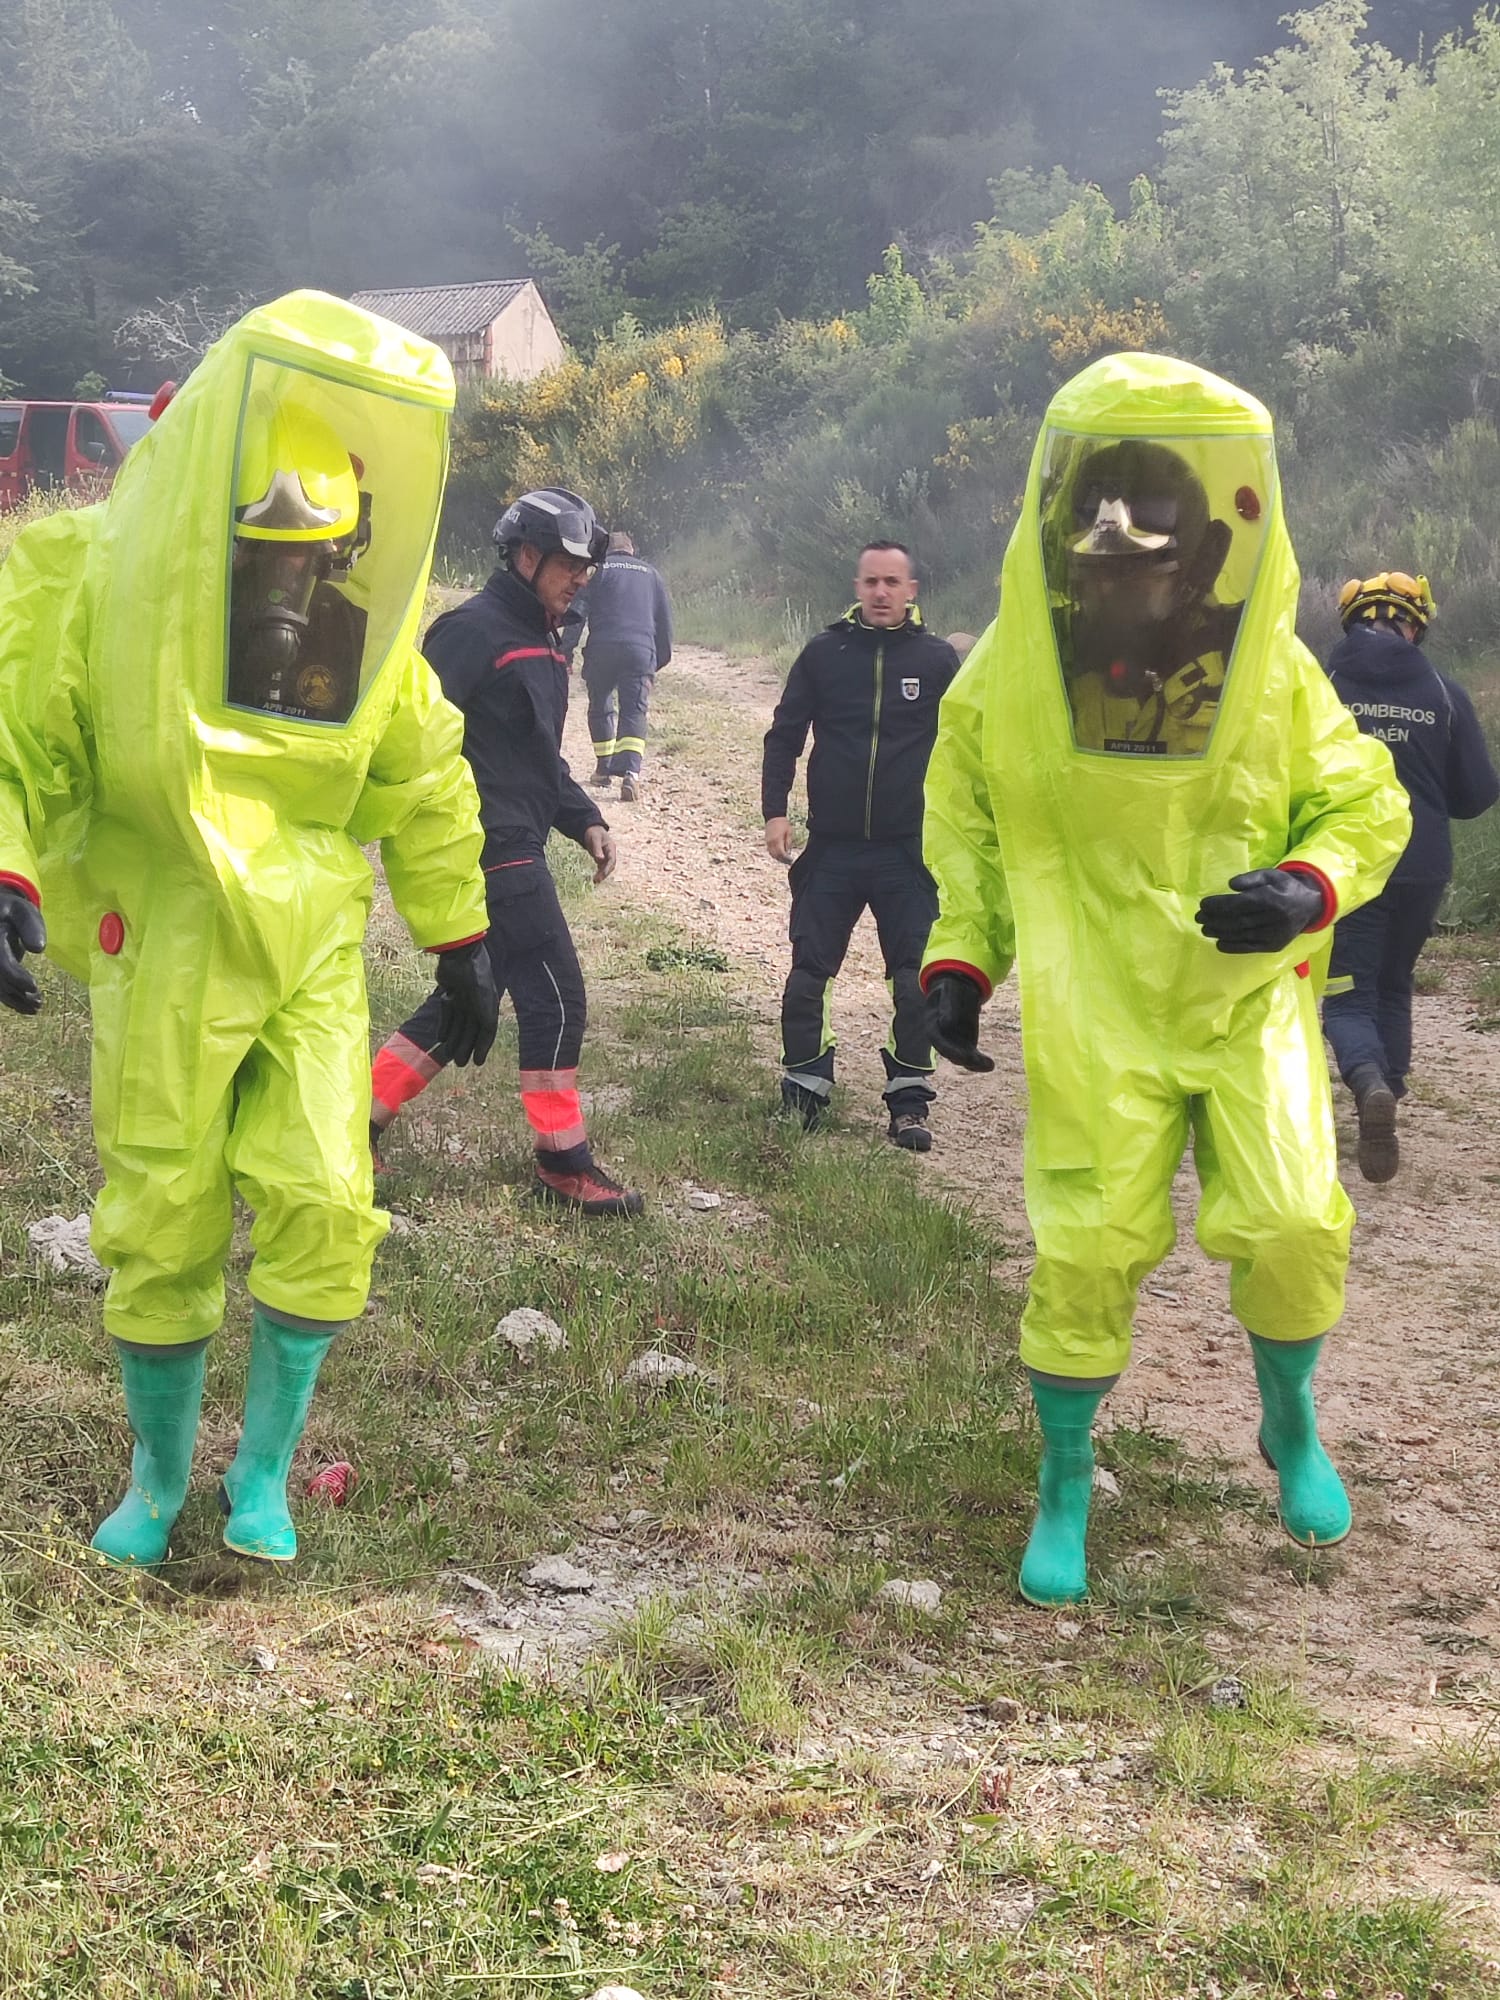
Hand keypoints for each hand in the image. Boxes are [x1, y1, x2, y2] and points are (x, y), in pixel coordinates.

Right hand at [0, 888, 45, 1015]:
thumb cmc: (12, 911)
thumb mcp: (23, 911)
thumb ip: (31, 926)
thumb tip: (38, 948)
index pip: (1, 963)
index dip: (15, 977)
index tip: (33, 986)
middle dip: (18, 993)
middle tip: (39, 1002)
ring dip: (16, 1000)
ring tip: (37, 1007)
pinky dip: (13, 1000)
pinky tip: (28, 1008)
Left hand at [433, 940, 498, 1066]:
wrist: (461, 956)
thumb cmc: (478, 981)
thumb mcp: (486, 1007)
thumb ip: (487, 1028)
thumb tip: (481, 1049)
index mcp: (489, 1007)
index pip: (486, 1032)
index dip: (481, 1048)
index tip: (477, 1063)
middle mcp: (476, 1004)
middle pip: (470, 1030)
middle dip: (464, 1047)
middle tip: (459, 1063)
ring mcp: (463, 999)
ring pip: (457, 1024)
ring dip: (453, 1040)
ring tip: (447, 1055)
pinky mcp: (449, 994)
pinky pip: (446, 1014)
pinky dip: (444, 1026)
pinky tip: (440, 1039)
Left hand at [583, 824, 615, 882]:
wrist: (591, 829)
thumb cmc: (593, 832)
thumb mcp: (594, 839)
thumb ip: (597, 849)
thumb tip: (600, 859)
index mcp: (611, 847)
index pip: (612, 860)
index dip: (607, 868)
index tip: (602, 875)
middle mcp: (610, 853)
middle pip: (610, 865)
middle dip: (605, 873)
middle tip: (597, 880)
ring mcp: (606, 856)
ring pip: (606, 867)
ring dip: (602, 874)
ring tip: (595, 881)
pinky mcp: (602, 858)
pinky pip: (602, 867)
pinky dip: (599, 872)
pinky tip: (595, 878)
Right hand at [764, 817, 795, 864]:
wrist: (774, 817)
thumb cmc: (783, 824)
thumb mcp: (789, 833)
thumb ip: (788, 843)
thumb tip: (788, 853)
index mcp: (777, 840)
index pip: (781, 854)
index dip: (786, 859)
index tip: (791, 860)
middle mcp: (771, 843)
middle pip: (776, 856)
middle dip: (783, 860)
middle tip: (789, 862)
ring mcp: (768, 842)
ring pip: (772, 854)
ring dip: (778, 858)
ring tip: (785, 859)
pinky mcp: (767, 841)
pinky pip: (770, 851)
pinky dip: (775, 854)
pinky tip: (780, 855)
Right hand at [925, 971, 993, 1072]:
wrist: (958, 988)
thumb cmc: (951, 988)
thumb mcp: (948, 991)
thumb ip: (947, 1005)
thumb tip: (947, 1023)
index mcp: (933, 1024)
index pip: (938, 1040)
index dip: (949, 1049)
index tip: (962, 1055)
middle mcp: (942, 1037)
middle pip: (950, 1053)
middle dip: (963, 1058)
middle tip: (976, 1060)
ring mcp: (954, 1042)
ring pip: (962, 1058)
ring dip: (974, 1063)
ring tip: (988, 1064)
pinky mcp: (966, 1043)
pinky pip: (972, 1056)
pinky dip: (980, 1062)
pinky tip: (990, 1065)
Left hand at [1195, 868, 1324, 953]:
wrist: (1310, 905)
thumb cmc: (1285, 887)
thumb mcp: (1271, 875)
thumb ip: (1251, 878)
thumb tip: (1231, 884)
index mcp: (1273, 898)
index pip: (1240, 904)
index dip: (1219, 905)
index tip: (1203, 905)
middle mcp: (1274, 918)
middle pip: (1238, 920)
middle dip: (1215, 919)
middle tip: (1198, 917)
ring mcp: (1275, 934)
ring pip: (1242, 935)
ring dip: (1220, 933)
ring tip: (1205, 929)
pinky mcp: (1274, 945)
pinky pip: (1250, 948)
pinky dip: (1233, 946)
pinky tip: (1219, 942)